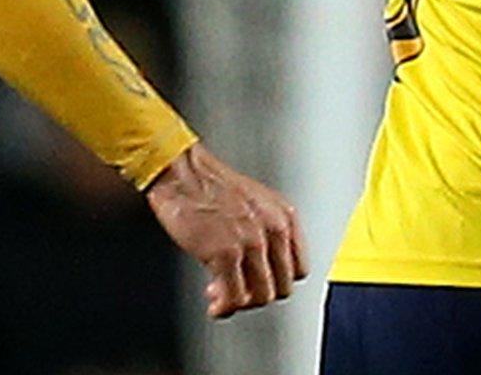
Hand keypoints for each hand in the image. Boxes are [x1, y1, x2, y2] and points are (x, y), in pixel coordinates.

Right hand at [145, 143, 307, 318]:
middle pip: (281, 288)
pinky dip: (224, 307)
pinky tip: (215, 304)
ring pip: (260, 297)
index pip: (299, 269)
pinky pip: (234, 297)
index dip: (277, 282)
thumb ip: (266, 232)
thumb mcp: (256, 203)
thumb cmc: (210, 184)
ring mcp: (251, 242)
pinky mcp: (225, 254)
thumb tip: (262, 269)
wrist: (182, 173)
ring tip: (221, 296)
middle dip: (258, 296)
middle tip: (238, 293)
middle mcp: (273, 229)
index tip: (260, 284)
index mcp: (284, 216)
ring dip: (240, 303)